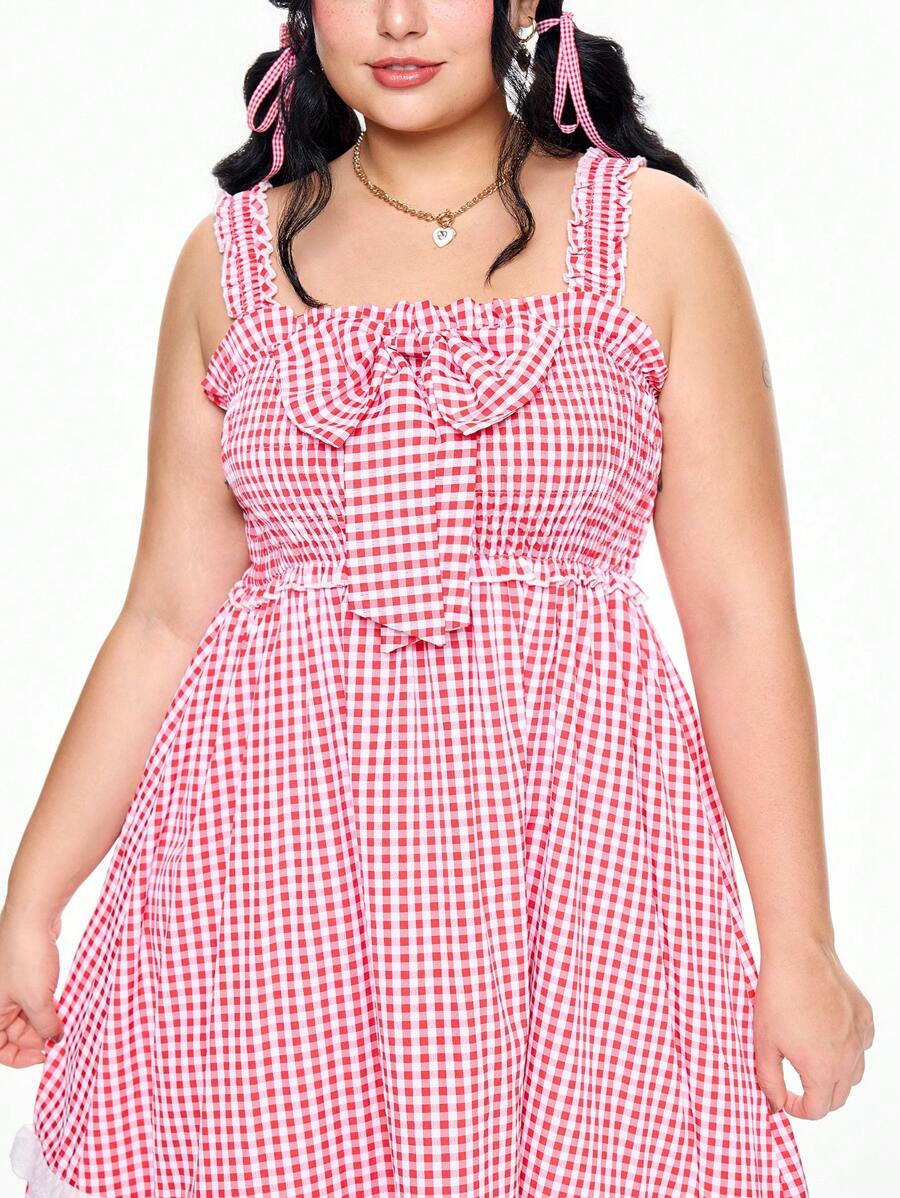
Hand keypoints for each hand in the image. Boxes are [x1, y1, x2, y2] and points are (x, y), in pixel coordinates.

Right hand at [0, 904, 64, 1068]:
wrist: (34, 916)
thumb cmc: (26, 956)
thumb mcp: (38, 1001)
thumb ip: (45, 1026)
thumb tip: (54, 1039)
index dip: (20, 1056)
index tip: (45, 1055)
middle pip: (15, 1032)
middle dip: (38, 1037)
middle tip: (61, 1038)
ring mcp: (11, 985)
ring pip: (27, 1014)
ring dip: (46, 1020)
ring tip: (66, 1021)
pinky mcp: (26, 972)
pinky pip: (36, 996)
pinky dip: (49, 1003)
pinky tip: (65, 1004)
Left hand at [754, 937, 873, 1118]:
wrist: (799, 955)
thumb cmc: (778, 995)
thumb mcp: (763, 1042)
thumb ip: (769, 1080)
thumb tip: (776, 1104)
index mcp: (823, 1070)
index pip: (817, 1110)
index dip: (797, 1109)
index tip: (784, 1096)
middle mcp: (849, 1059)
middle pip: (838, 1098)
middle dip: (817, 1097)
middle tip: (796, 1082)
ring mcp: (860, 1038)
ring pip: (854, 1074)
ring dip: (835, 1076)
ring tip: (812, 1058)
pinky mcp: (865, 1017)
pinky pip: (861, 1046)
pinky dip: (848, 1049)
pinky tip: (828, 1034)